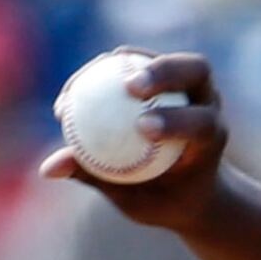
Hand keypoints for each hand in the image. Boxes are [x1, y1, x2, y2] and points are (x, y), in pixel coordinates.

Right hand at [37, 50, 231, 234]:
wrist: (192, 187)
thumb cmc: (164, 200)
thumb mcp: (135, 201)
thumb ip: (97, 178)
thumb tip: (48, 168)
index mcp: (212, 139)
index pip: (202, 123)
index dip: (177, 121)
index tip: (143, 128)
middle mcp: (209, 103)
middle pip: (196, 70)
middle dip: (164, 70)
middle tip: (128, 86)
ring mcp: (193, 84)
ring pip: (167, 58)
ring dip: (133, 60)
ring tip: (92, 75)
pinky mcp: (169, 76)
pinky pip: (138, 62)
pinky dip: (107, 69)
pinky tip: (76, 87)